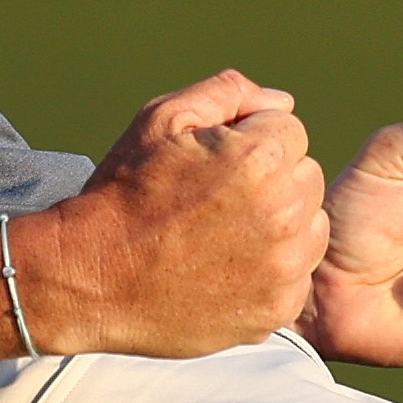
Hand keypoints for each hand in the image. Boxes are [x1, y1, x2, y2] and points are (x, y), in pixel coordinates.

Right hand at [23, 72, 328, 358]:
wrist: (92, 277)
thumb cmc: (124, 192)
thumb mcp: (162, 119)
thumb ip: (229, 94)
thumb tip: (282, 102)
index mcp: (260, 157)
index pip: (290, 130)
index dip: (250, 141)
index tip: (214, 165)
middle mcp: (283, 210)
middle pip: (305, 177)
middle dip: (272, 179)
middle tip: (217, 201)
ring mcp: (283, 265)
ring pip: (310, 227)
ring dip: (280, 225)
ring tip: (223, 235)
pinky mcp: (277, 308)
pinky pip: (297, 275)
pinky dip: (271, 271)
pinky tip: (226, 269)